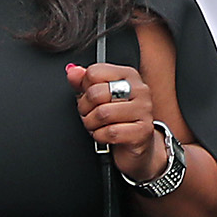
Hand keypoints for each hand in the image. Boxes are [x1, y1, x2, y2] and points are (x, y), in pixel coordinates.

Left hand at [68, 62, 166, 182]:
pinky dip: (100, 136)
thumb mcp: (98, 97)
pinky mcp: (143, 131)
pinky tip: (105, 135)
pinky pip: (111, 132)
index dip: (84, 88)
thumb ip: (83, 82)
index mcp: (127, 75)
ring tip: (96, 125)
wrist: (136, 145)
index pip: (95, 72)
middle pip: (96, 93)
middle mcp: (139, 89)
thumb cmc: (117, 118)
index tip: (88, 98)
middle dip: (85, 108)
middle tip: (89, 115)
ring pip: (102, 114)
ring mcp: (143, 110)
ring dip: (91, 124)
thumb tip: (72, 71)